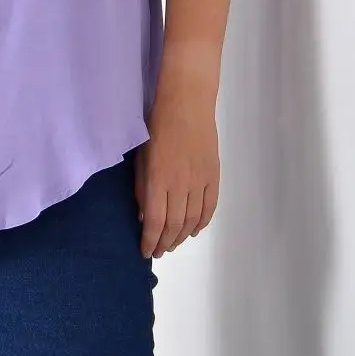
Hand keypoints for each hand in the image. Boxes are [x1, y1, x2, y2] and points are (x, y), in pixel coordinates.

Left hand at [134, 85, 219, 258]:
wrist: (186, 104)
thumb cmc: (156, 126)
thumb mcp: (141, 157)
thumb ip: (142, 188)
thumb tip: (144, 216)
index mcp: (158, 180)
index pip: (154, 222)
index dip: (150, 241)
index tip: (145, 251)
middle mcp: (180, 186)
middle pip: (174, 225)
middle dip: (165, 242)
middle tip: (158, 251)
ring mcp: (199, 182)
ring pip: (192, 220)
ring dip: (182, 236)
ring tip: (173, 243)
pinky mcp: (214, 176)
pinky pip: (209, 207)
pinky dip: (202, 223)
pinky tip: (194, 230)